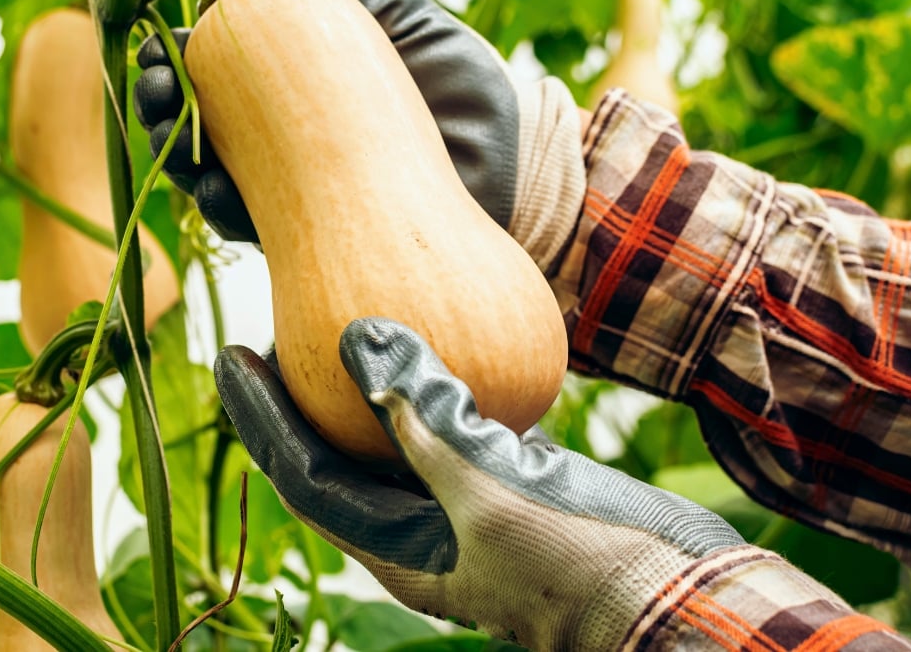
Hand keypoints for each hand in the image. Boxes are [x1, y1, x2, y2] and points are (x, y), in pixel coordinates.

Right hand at [134, 0, 521, 243]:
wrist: (510, 154)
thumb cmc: (453, 77)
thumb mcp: (386, 11)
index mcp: (286, 84)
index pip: (208, 68)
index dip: (169, 57)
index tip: (156, 41)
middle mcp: (278, 139)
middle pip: (191, 122)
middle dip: (154, 104)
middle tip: (150, 86)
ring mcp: (290, 190)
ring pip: (204, 177)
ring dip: (173, 156)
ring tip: (171, 135)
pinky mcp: (309, 237)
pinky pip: (247, 227)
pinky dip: (220, 206)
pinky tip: (212, 185)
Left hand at [214, 319, 745, 650]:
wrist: (678, 592)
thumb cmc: (580, 564)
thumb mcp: (490, 494)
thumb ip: (425, 421)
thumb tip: (359, 342)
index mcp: (396, 552)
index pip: (304, 476)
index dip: (263, 417)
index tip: (233, 354)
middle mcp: (421, 530)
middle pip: (338, 453)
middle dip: (301, 395)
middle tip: (272, 324)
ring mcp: (469, 505)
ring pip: (396, 435)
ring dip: (368, 382)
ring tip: (341, 318)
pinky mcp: (516, 479)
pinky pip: (458, 422)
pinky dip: (438, 379)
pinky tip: (433, 328)